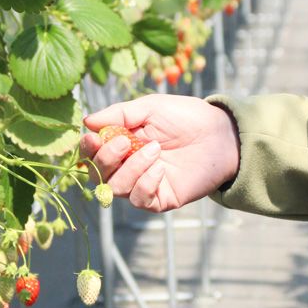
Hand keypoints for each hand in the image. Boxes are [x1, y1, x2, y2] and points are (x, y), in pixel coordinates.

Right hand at [80, 94, 239, 212]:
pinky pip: (140, 199)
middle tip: (125, 142)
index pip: (93, 153)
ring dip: (132, 168)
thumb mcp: (150, 108)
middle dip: (106, 159)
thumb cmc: (186, 118)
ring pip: (116, 189)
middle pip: (98, 174)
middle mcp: (128, 167)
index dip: (87, 149)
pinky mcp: (160, 199)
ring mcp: (143, 184)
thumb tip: (87, 121)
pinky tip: (161, 168)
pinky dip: (146, 183)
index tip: (92, 138)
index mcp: (121, 144)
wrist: (220, 134)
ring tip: (155, 149)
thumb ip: (119, 114)